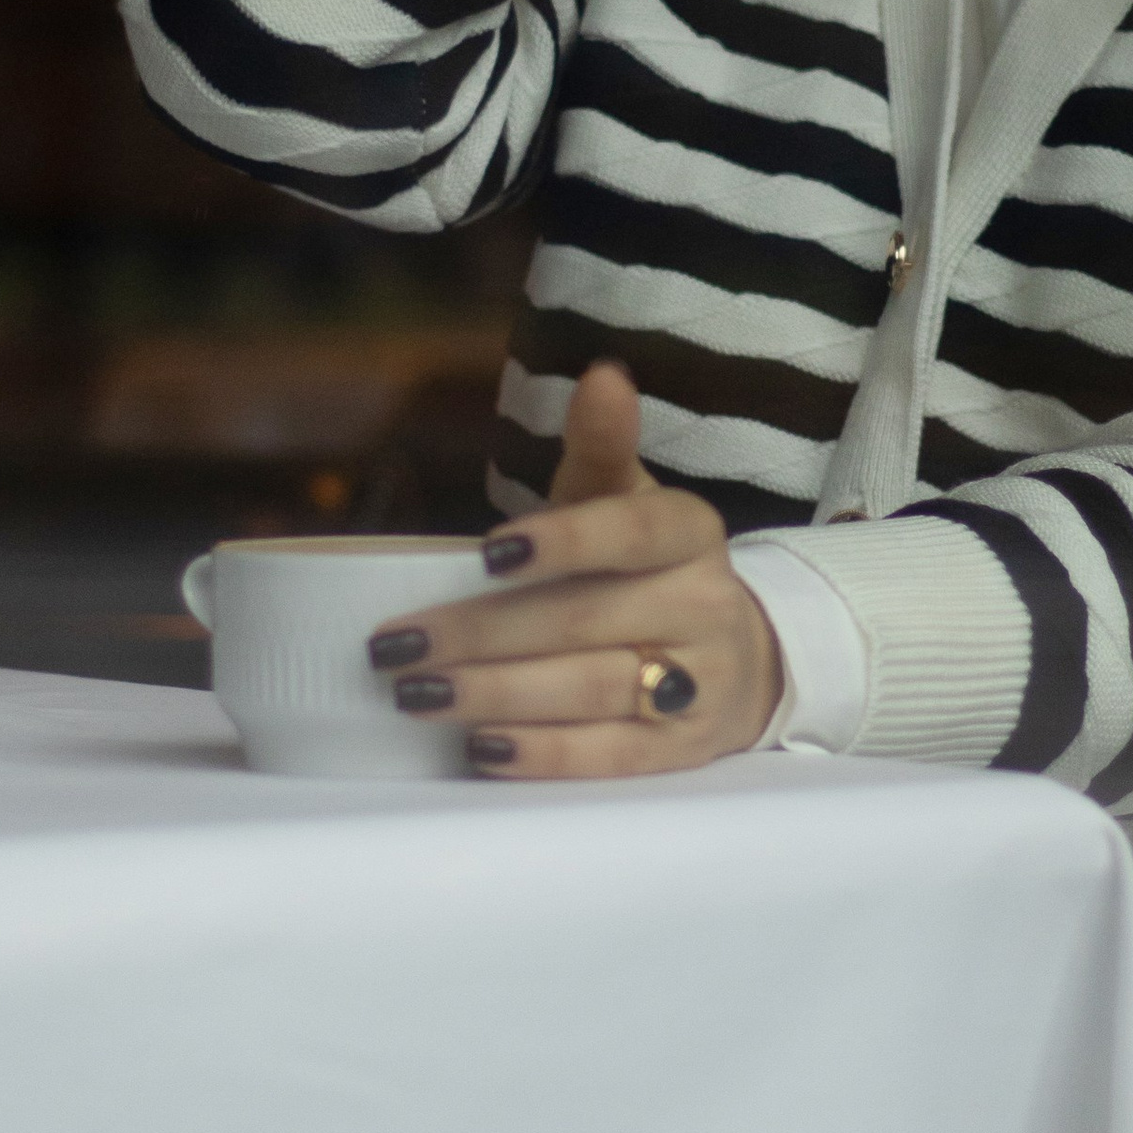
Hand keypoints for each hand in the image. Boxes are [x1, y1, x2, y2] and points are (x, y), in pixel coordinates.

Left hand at [369, 363, 784, 780]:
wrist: (737, 656)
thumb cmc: (647, 568)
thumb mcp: (626, 499)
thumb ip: (602, 446)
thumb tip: (603, 375)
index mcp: (688, 534)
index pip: (631, 532)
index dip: (564, 540)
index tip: (487, 551)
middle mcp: (704, 606)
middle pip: (585, 621)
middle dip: (480, 634)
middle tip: (395, 646)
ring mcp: (699, 683)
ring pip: (591, 690)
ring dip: (496, 695)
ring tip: (417, 695)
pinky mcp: (683, 751)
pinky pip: (610, 756)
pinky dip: (544, 754)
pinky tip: (480, 749)